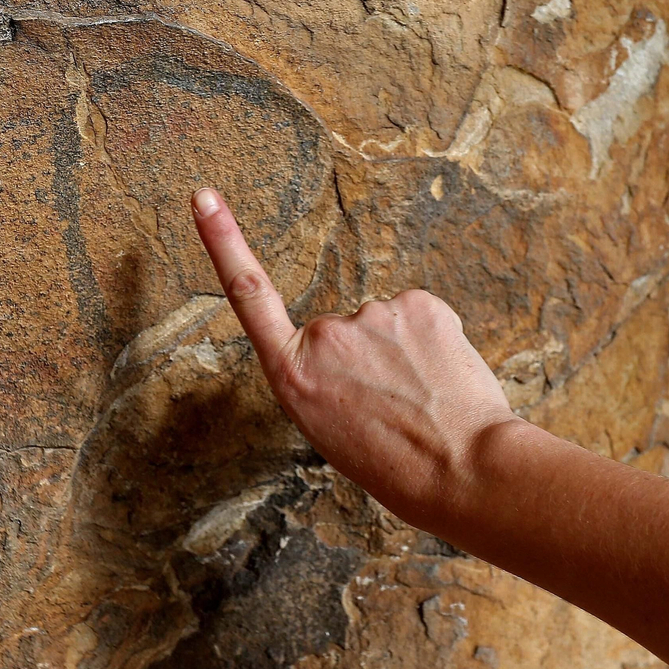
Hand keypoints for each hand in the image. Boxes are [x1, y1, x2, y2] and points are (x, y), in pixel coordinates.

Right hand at [190, 187, 516, 526]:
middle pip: (342, 333)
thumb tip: (358, 354)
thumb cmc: (399, 466)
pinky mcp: (418, 303)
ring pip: (385, 327)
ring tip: (422, 401)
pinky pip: (420, 317)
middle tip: (396, 410)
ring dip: (404, 355)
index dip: (223, 241)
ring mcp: (370, 314)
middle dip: (368, 362)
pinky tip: (442, 378)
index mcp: (292, 376)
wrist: (464, 471)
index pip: (248, 295)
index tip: (204, 197)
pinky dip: (433, 343)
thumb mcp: (331, 431)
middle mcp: (324, 336)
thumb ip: (325, 380)